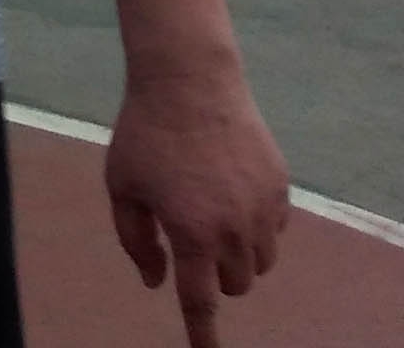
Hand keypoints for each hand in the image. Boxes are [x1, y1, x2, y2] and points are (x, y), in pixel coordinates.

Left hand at [104, 68, 289, 346]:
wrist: (189, 80)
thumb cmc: (145, 133)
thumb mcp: (122, 186)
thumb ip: (136, 240)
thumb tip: (157, 281)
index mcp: (192, 232)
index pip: (200, 302)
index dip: (202, 335)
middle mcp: (235, 228)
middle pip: (235, 286)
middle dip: (214, 276)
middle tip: (190, 238)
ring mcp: (264, 208)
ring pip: (260, 264)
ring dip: (238, 256)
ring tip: (211, 215)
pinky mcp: (281, 187)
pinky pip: (275, 230)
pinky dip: (257, 227)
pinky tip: (232, 193)